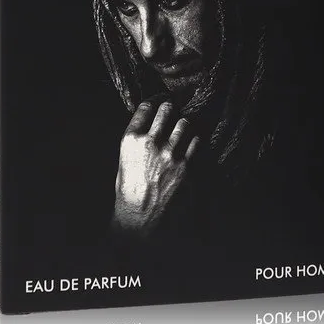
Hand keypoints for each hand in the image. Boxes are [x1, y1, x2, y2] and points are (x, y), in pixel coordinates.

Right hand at [112, 100, 199, 234]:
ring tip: (184, 130)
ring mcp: (171, 154)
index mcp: (130, 141)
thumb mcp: (125, 163)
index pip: (146, 107)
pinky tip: (192, 146)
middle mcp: (151, 143)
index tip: (160, 101)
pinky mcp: (188, 165)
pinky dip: (196, 141)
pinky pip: (198, 142)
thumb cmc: (129, 195)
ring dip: (185, 125)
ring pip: (185, 123)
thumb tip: (152, 125)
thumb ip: (138, 142)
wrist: (141, 223)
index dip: (155, 101)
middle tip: (174, 111)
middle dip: (172, 109)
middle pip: (168, 110)